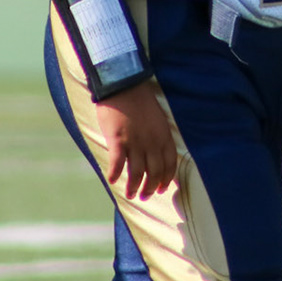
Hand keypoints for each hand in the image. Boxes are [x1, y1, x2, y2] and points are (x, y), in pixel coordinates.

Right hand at [93, 82, 178, 201]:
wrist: (123, 84)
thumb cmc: (139, 100)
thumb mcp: (157, 118)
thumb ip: (158, 136)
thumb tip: (155, 153)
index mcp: (164, 136)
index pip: (169, 165)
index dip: (166, 180)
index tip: (161, 189)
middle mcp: (152, 142)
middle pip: (154, 173)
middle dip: (150, 188)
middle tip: (144, 196)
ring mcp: (135, 142)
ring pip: (136, 173)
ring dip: (133, 187)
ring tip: (130, 194)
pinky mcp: (118, 140)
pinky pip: (117, 163)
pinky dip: (114, 174)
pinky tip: (112, 180)